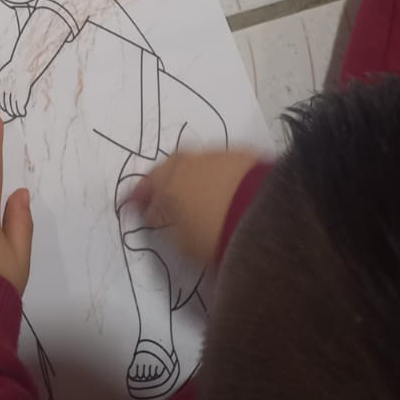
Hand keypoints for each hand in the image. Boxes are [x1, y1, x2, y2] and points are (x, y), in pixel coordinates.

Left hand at [0, 58, 32, 117]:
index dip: (3, 105)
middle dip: (9, 110)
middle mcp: (6, 91)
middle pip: (6, 104)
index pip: (1, 99)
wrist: (24, 64)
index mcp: (1, 86)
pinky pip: (19, 107)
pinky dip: (21, 111)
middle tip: (11, 113)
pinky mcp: (20, 96)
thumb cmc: (15, 67)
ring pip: (12, 107)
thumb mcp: (3, 72)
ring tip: (17, 114)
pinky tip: (22, 113)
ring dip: (14, 112)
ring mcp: (13, 93)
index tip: (6, 108)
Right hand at [130, 148, 262, 264]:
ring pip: (194, 164)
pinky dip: (213, 174)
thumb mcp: (184, 243)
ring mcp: (214, 155)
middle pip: (168, 170)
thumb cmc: (218, 234)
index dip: (138, 199)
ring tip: (192, 195)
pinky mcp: (241, 155)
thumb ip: (168, 228)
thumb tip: (160, 218)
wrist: (268, 214)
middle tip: (160, 198)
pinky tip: (218, 188)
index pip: (145, 188)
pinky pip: (218, 164)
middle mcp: (187, 162)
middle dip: (162, 183)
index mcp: (167, 182)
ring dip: (189, 176)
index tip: (132, 206)